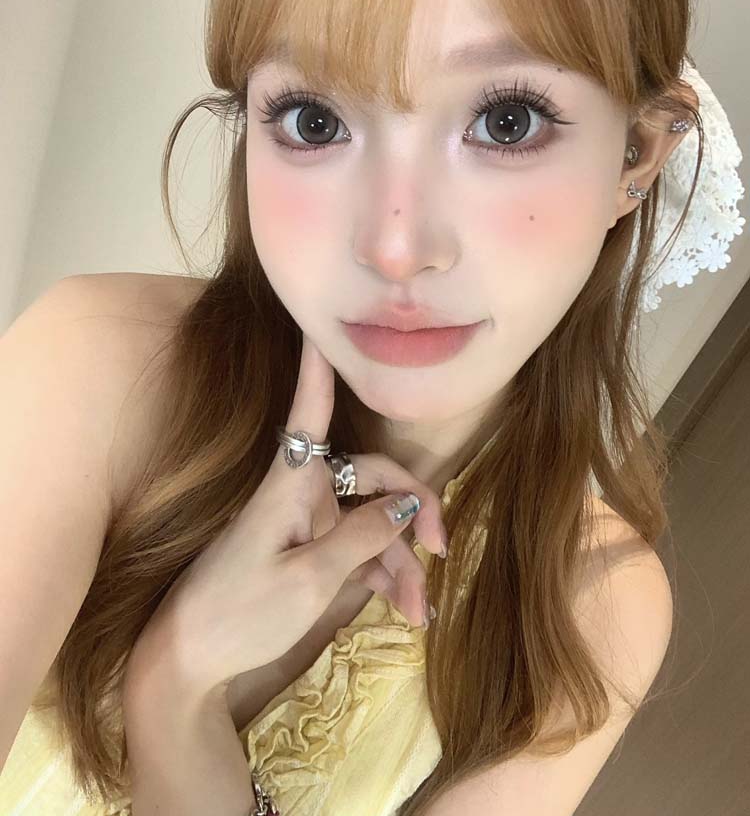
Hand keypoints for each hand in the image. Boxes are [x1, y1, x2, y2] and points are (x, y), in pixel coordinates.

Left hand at [137, 332, 446, 697]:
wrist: (189, 660)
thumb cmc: (240, 612)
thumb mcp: (309, 580)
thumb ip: (362, 537)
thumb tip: (409, 503)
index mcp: (292, 483)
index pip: (311, 410)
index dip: (319, 368)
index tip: (320, 325)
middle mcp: (304, 491)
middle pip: (375, 477)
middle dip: (414, 511)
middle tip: (442, 551)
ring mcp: (309, 522)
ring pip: (374, 521)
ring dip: (401, 562)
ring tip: (420, 611)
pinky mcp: (310, 550)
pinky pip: (359, 548)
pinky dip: (383, 574)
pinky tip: (405, 608)